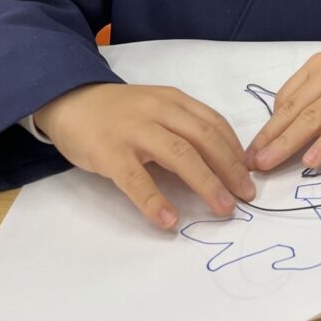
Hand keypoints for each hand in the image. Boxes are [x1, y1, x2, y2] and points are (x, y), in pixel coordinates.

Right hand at [33, 83, 255, 230]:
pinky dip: (155, 201)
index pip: (214, 123)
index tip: (250, 173)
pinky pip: (136, 179)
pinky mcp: (110, 152)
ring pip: (179, 154)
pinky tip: (169, 220)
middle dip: (230, 168)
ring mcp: (134, 130)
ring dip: (205, 183)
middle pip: (204, 138)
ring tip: (223, 209)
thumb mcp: (156, 106)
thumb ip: (182, 125)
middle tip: (247, 196)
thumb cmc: (119, 111)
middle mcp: (159, 111)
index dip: (235, 149)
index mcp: (174, 100)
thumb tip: (219, 161)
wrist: (70, 100)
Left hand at [245, 36, 320, 172]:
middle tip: (250, 162)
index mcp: (316, 68)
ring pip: (311, 118)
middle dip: (268, 138)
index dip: (267, 126)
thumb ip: (314, 91)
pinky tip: (310, 160)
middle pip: (292, 110)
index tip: (252, 149)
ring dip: (287, 143)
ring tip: (269, 164)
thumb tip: (288, 121)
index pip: (284, 99)